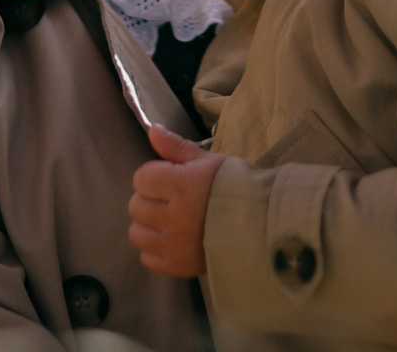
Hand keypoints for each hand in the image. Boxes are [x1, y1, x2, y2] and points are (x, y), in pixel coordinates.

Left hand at [129, 125, 222, 277]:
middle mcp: (175, 217)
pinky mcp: (177, 267)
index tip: (169, 179)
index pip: (142, 178)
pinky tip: (172, 240)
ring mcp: (175, 245)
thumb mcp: (206, 161)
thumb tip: (152, 129)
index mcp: (182, 186)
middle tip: (170, 200)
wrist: (261, 225)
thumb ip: (176, 147)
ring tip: (169, 221)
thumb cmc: (233, 187)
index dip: (153, 176)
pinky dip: (155, 249)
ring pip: (137, 233)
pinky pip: (147, 258)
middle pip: (136, 206)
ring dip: (148, 225)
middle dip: (150, 199)